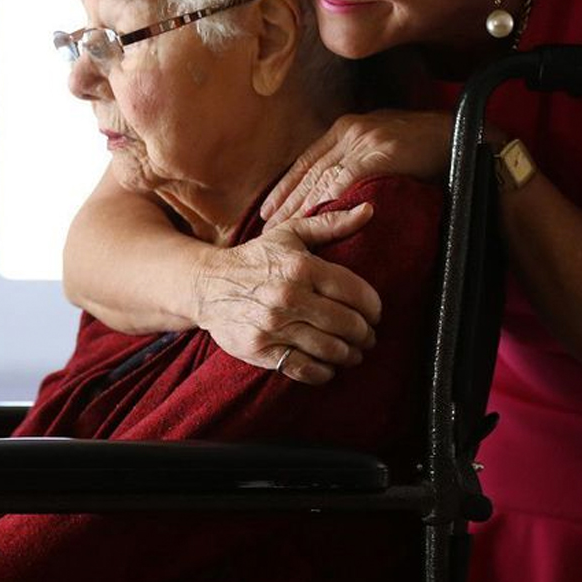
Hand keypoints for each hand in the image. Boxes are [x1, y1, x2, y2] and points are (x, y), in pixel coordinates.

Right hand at [192, 204, 381, 384]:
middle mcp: (290, 296)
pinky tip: (328, 367)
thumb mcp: (290, 233)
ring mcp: (274, 325)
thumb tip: (369, 210)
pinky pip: (304, 368)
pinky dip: (323, 372)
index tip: (375, 314)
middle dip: (365, 335)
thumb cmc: (255, 258)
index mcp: (302, 266)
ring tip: (353, 353)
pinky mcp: (261, 349)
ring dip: (349, 355)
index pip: (355, 292)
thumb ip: (331, 224)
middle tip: (368, 337)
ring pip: (330, 349)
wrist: (206, 285)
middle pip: (347, 324)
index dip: (373, 308)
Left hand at [261, 111, 452, 227]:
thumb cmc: (429, 147)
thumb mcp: (386, 145)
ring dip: (298, 206)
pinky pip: (343, 182)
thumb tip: (341, 189)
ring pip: (320, 178)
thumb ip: (361, 160)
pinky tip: (311, 221)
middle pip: (308, 170)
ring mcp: (364, 140)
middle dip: (285, 200)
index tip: (269, 208)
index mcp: (349, 127)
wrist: (465, 137)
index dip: (286, 186)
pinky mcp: (378, 153)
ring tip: (282, 230)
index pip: (308, 160)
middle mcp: (351, 130)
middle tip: (266, 226)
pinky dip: (325, 203)